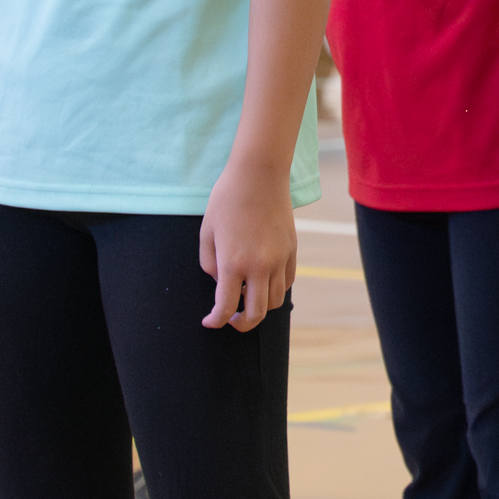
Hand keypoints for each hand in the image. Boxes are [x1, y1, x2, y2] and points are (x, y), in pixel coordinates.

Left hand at [199, 161, 295, 331]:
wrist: (259, 173)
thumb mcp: (206, 233)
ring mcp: (279, 258)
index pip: (225, 308)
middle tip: (231, 319)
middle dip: (241, 324)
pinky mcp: (292, 249)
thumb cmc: (227, 199)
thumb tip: (221, 283)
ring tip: (247, 296)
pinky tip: (263, 281)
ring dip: (260, 306)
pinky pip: (287, 281)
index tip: (209, 322)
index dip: (215, 321)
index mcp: (233, 263)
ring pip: (275, 301)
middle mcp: (259, 266)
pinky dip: (275, 289)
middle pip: (256, 314)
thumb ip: (210, 265)